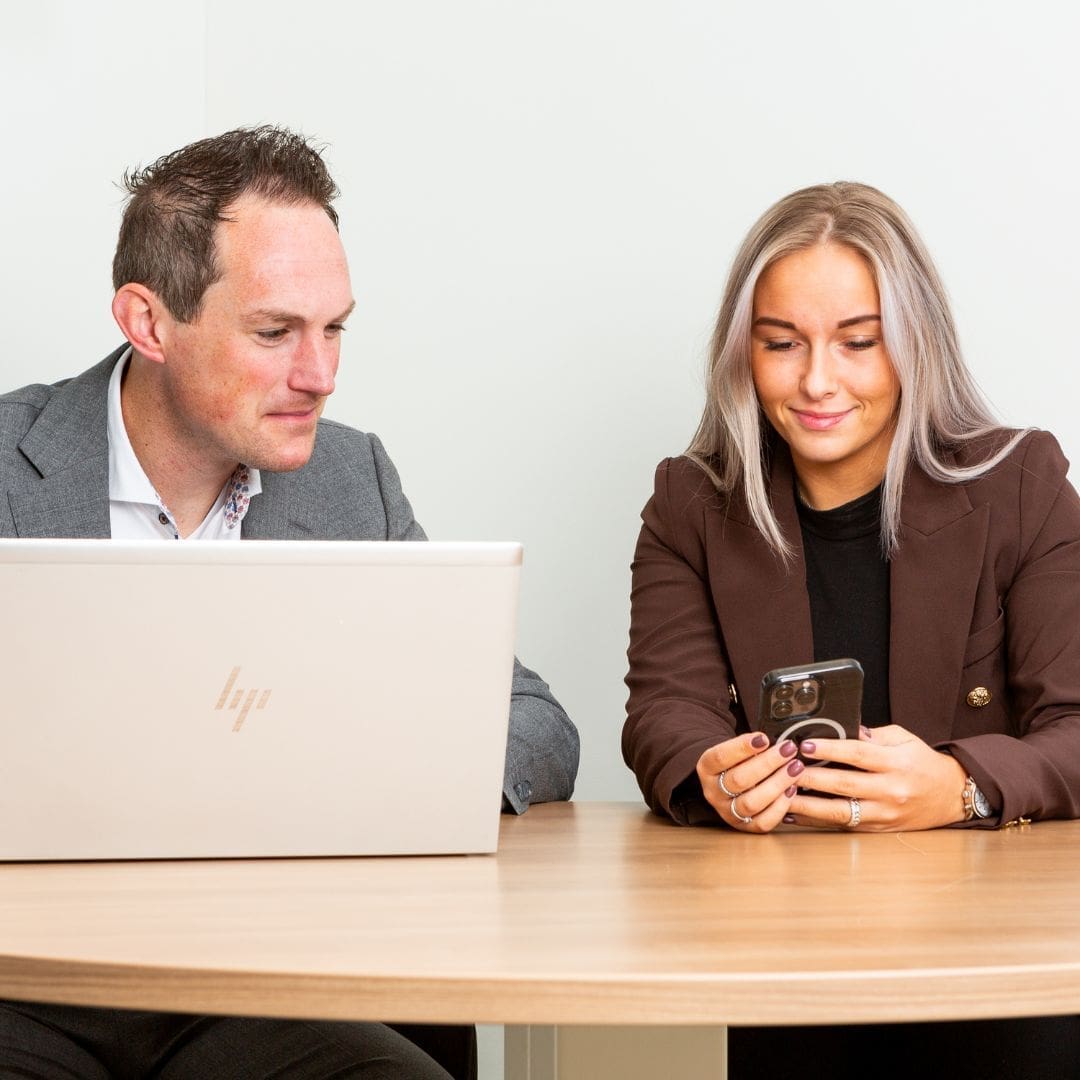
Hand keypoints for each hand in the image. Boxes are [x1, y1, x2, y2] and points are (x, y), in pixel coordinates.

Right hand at [696, 733, 805, 832]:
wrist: (731, 784)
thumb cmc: (738, 761)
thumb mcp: (735, 750)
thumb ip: (751, 747)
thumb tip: (778, 744)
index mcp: (706, 768)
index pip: (721, 757)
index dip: (742, 747)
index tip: (764, 738)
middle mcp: (713, 792)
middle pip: (739, 780)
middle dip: (767, 763)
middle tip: (788, 750)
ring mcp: (727, 811)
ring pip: (751, 803)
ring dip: (777, 784)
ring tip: (795, 768)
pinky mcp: (744, 826)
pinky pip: (762, 822)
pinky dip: (780, 806)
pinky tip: (792, 789)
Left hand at [786, 725, 967, 830]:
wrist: (952, 795)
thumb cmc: (923, 763)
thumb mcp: (903, 738)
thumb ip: (873, 734)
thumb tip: (841, 727)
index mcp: (895, 763)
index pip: (857, 754)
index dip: (829, 750)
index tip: (804, 745)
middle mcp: (890, 790)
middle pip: (844, 784)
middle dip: (810, 777)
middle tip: (784, 769)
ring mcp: (884, 813)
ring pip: (840, 811)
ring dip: (808, 804)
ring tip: (783, 794)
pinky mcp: (879, 829)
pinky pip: (843, 825)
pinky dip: (817, 820)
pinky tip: (795, 814)